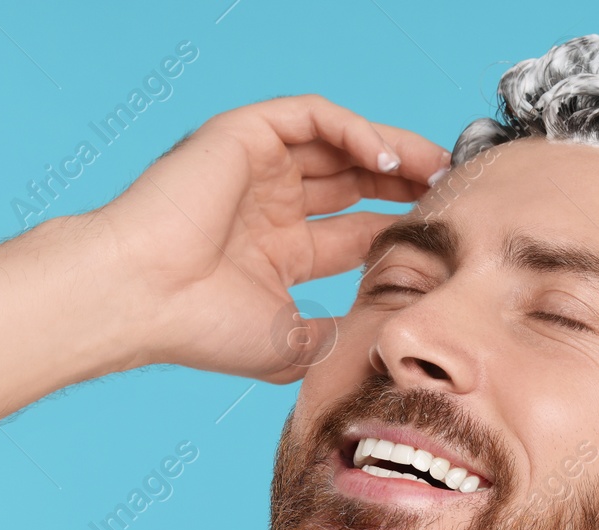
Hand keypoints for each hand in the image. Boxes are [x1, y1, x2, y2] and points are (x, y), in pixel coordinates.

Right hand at [85, 93, 449, 381]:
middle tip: (454, 192)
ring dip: (394, 151)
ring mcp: (256, 167)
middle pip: (356, 180)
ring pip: (340, 142)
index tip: (447, 233)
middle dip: (408, 183)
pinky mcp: (244, 135)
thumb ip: (336, 334)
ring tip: (438, 168)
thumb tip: (377, 336)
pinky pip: (313, 116)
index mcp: (279, 250)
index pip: (356, 226)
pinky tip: (388, 155)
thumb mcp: (290, 345)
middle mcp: (269, 204)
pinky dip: (355, 129)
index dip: (402, 225)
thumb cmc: (201, 328)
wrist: (143, 299)